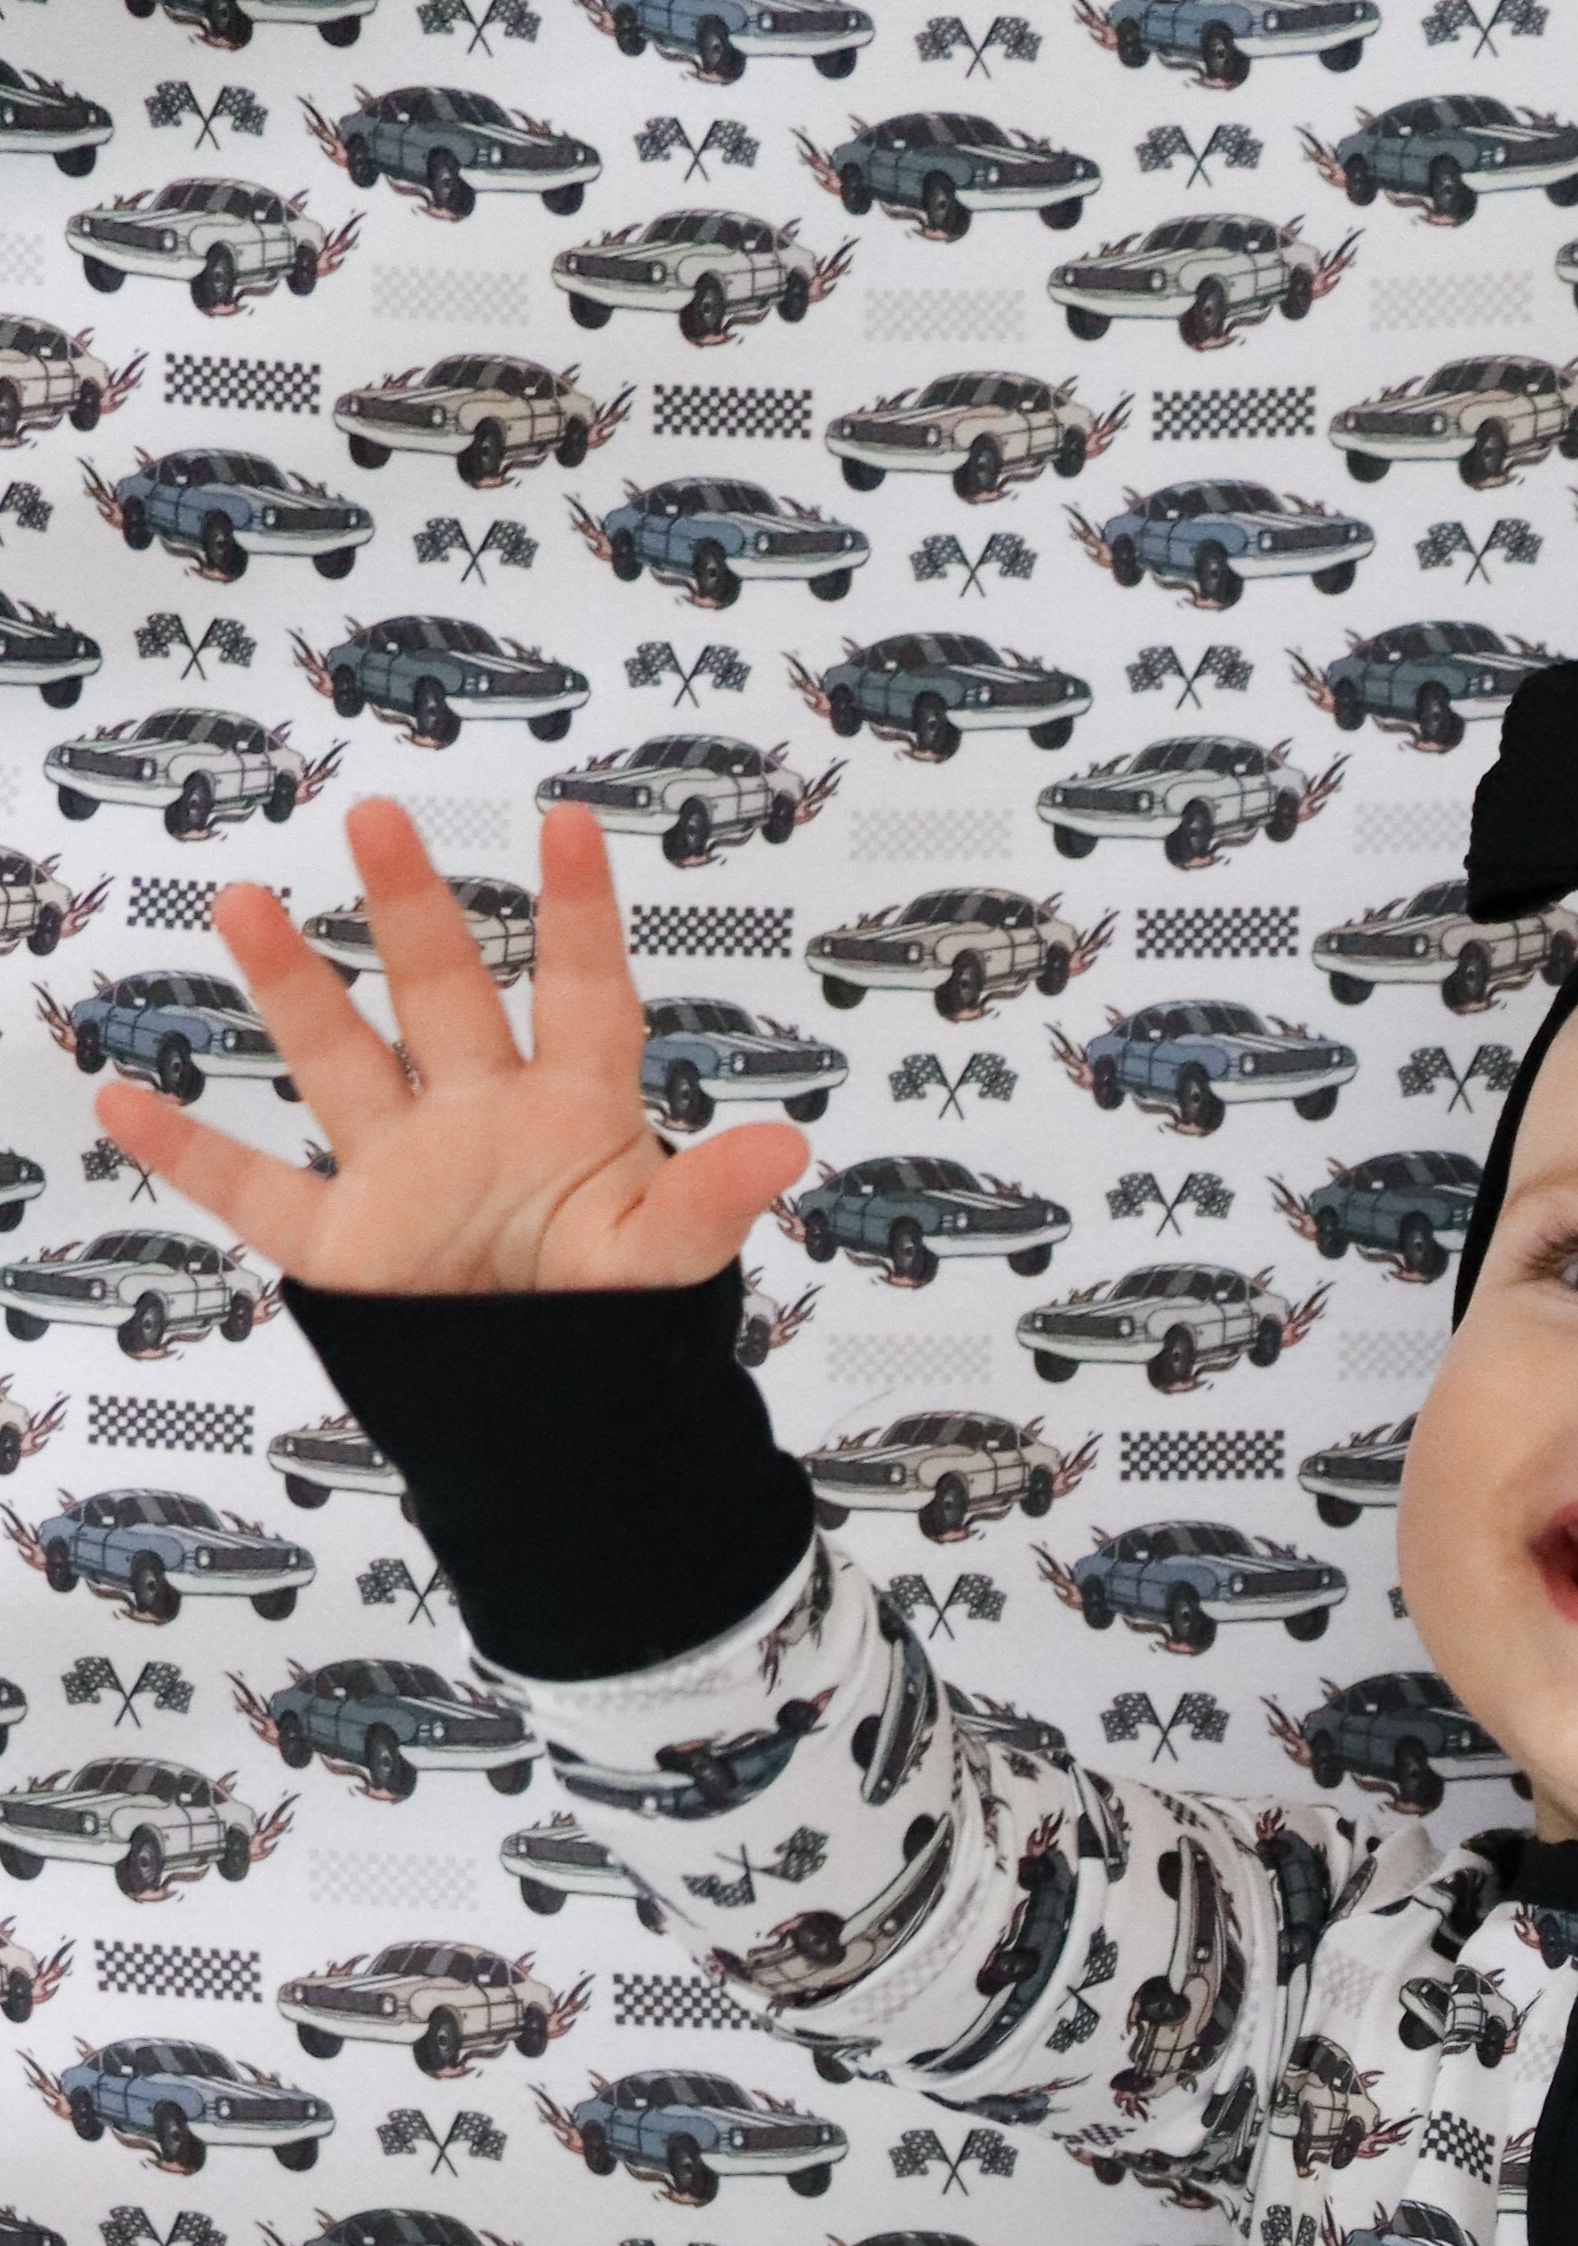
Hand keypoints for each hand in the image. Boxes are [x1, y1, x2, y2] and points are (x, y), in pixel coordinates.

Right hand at [88, 794, 809, 1298]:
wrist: (566, 1427)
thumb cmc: (622, 1329)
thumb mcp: (667, 1261)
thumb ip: (710, 1202)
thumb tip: (788, 1148)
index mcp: (573, 1117)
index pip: (581, 998)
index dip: (578, 916)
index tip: (571, 824)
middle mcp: (479, 1120)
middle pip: (442, 997)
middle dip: (412, 911)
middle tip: (377, 818)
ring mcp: (405, 1176)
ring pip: (339, 1062)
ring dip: (292, 987)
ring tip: (243, 901)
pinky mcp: (348, 1250)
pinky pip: (256, 1193)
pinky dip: (188, 1153)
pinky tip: (122, 1097)